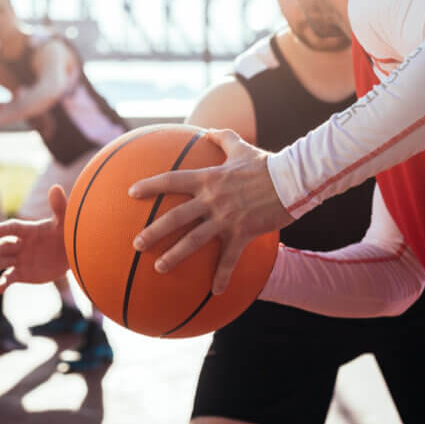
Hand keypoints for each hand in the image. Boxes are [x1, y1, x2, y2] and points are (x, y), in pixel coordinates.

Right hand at [0, 185, 69, 292]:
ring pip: (3, 262)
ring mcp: (19, 259)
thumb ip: (59, 206)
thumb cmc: (67, 235)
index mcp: (27, 230)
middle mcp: (20, 244)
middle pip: (4, 246)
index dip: (5, 229)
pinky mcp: (21, 274)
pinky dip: (3, 284)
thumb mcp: (64, 222)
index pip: (13, 228)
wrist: (70, 256)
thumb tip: (56, 187)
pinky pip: (9, 278)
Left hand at [128, 128, 291, 293]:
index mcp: (208, 178)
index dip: (150, 186)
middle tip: (136, 243)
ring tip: (158, 268)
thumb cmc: (267, 163)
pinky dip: (222, 276)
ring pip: (194, 240)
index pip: (172, 180)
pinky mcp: (243, 233)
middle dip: (153, 231)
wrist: (293, 180)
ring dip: (175, 255)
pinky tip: (215, 293)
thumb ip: (223, 138)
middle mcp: (212, 199)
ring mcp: (226, 218)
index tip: (131, 193)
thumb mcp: (241, 147)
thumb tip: (208, 130)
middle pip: (175, 216)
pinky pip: (229, 258)